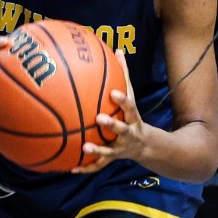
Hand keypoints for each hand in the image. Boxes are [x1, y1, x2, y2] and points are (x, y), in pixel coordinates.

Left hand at [80, 52, 147, 173]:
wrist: (145, 145)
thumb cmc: (131, 115)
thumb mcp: (131, 95)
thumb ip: (124, 75)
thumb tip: (118, 50)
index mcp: (133, 117)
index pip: (130, 107)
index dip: (123, 100)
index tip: (114, 93)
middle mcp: (128, 133)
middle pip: (122, 129)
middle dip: (112, 125)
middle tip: (99, 118)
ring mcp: (121, 147)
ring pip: (110, 150)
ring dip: (97, 149)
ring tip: (84, 147)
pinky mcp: (112, 158)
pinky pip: (98, 165)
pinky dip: (86, 167)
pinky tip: (71, 168)